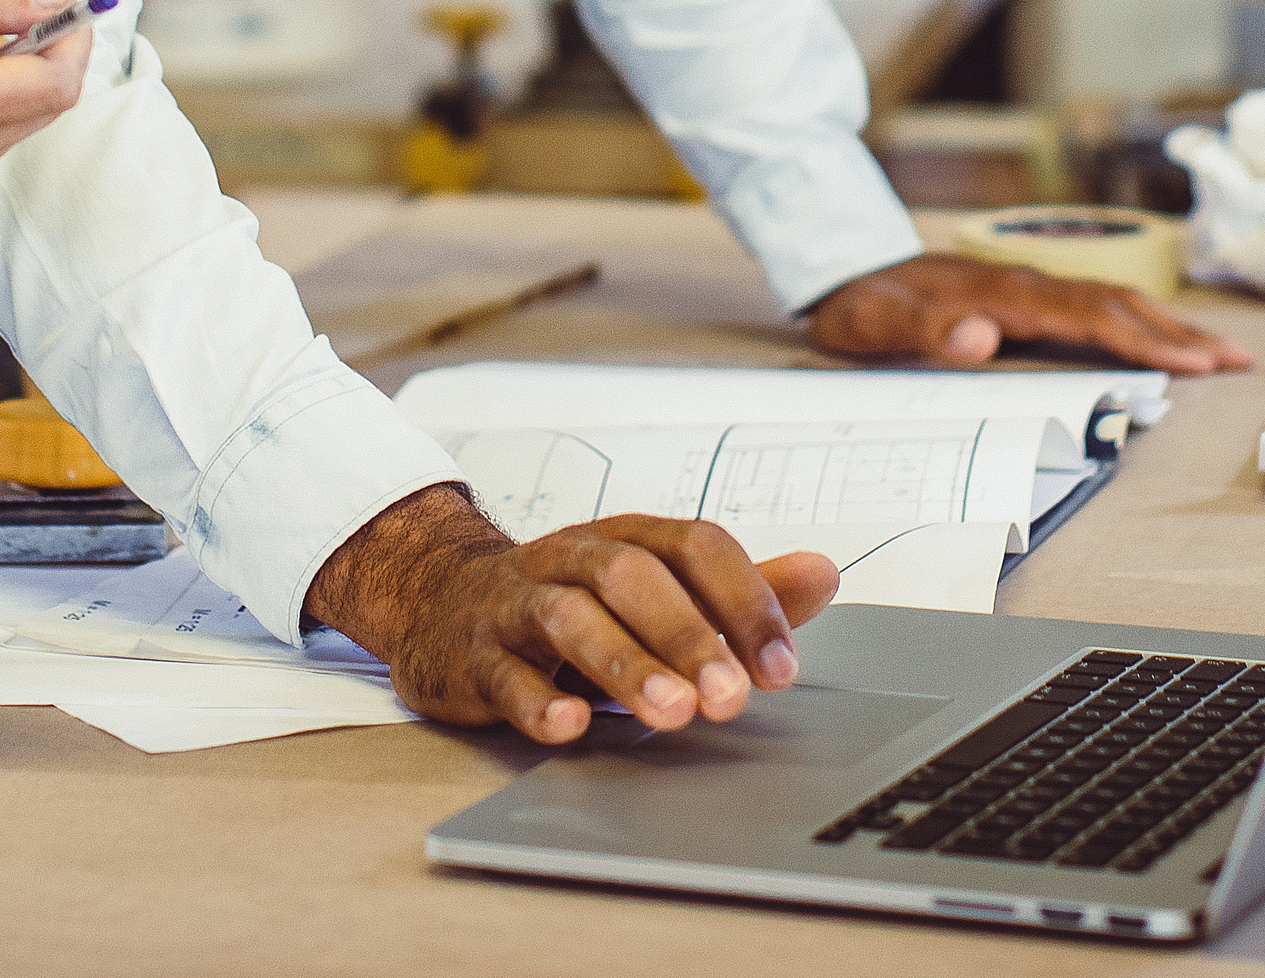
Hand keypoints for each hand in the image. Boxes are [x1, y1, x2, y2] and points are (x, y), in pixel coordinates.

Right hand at [307, 485, 840, 745]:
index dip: (743, 601)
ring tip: (673, 714)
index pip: (695, 547)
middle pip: (634, 578)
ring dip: (627, 666)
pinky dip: (536, 700)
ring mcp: (517, 604)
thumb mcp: (654, 587)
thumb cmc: (569, 600)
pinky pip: (503, 673)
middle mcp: (573, 559)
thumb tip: (825, 573)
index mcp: (628, 538)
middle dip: (689, 637)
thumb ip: (735, 589)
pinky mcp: (473, 655)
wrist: (439, 600)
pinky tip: (570, 726)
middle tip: (732, 699)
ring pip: (570, 620)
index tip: (781, 669)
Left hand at [806, 252, 1251, 374]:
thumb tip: (980, 339)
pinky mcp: (1024, 294)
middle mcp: (1024, 285)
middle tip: (1234, 361)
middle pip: (1115, 305)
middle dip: (1177, 334)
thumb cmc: (863, 305)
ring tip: (1217, 351)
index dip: (1141, 341)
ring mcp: (1028, 286)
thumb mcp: (876, 326)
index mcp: (1000, 296)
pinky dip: (1134, 319)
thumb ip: (925, 334)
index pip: (1087, 318)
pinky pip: (1093, 303)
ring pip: (1111, 299)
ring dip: (1165, 326)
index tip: (1191, 362)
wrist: (842, 267)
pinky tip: (1157, 335)